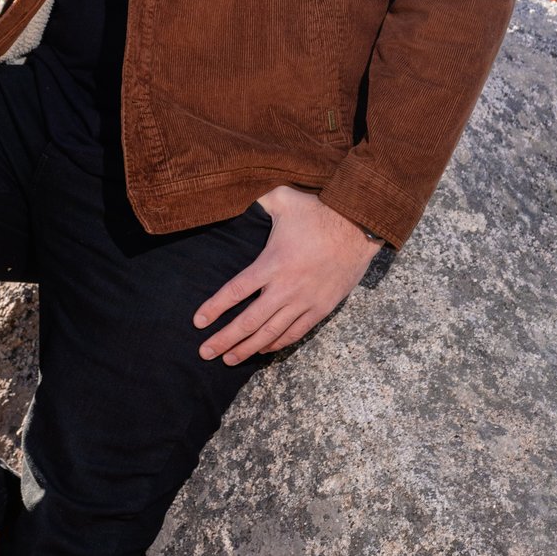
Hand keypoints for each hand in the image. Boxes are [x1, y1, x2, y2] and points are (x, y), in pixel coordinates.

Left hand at [193, 185, 378, 363]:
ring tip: (228, 359)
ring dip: (248, 348)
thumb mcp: (283, 198)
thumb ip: (258, 200)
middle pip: (249, 321)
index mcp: (272, 262)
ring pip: (271, 333)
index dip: (215, 308)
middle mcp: (286, 287)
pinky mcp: (321, 308)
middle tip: (205, 352)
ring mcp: (304, 301)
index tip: (198, 322)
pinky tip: (263, 350)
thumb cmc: (318, 211)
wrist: (358, 228)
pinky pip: (295, 333)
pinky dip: (277, 344)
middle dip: (225, 339)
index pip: (237, 291)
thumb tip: (236, 196)